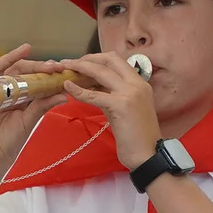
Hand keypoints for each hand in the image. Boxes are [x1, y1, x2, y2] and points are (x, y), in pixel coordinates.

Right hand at [0, 44, 67, 181]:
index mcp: (19, 97)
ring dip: (10, 58)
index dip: (44, 71)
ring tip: (25, 49)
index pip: (32, 78)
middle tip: (50, 65)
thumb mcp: (27, 123)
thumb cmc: (8, 143)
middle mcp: (4, 91)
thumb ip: (42, 107)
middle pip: (18, 71)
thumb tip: (64, 95)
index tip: (59, 68)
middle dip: (34, 65)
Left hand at [59, 53, 161, 169]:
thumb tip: (93, 87)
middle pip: (109, 60)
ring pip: (100, 72)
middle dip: (87, 58)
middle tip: (70, 63)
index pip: (117, 61)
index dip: (98, 58)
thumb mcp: (125, 109)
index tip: (82, 62)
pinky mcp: (120, 105)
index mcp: (140, 83)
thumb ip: (112, 95)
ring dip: (80, 67)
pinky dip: (78, 90)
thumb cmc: (136, 137)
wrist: (148, 154)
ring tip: (64, 68)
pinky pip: (94, 94)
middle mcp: (137, 84)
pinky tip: (67, 87)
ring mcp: (130, 93)